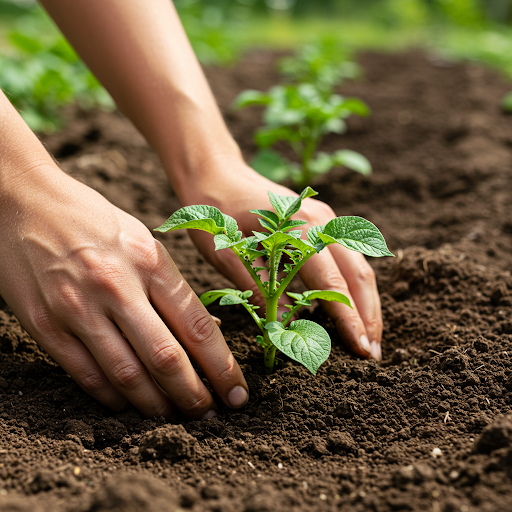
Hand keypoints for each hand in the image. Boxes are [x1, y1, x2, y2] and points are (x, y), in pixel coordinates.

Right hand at [0, 167, 248, 418]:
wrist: (24, 201)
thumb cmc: (94, 220)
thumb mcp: (143, 241)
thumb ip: (171, 287)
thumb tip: (205, 332)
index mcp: (150, 262)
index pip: (197, 327)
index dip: (222, 368)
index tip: (237, 394)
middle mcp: (117, 286)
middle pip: (166, 358)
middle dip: (194, 396)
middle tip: (208, 415)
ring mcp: (78, 307)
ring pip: (127, 375)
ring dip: (156, 405)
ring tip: (174, 417)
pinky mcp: (45, 324)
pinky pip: (86, 374)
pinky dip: (113, 398)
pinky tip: (130, 406)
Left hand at [180, 160, 381, 360]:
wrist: (217, 175)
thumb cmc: (217, 213)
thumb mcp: (228, 255)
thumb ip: (257, 289)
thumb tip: (283, 329)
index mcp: (300, 229)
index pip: (333, 283)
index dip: (349, 319)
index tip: (361, 352)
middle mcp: (323, 221)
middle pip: (358, 275)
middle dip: (368, 316)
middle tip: (372, 355)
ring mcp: (326, 219)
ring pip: (359, 266)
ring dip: (367, 303)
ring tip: (369, 338)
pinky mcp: (322, 222)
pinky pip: (348, 257)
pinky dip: (355, 286)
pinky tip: (353, 308)